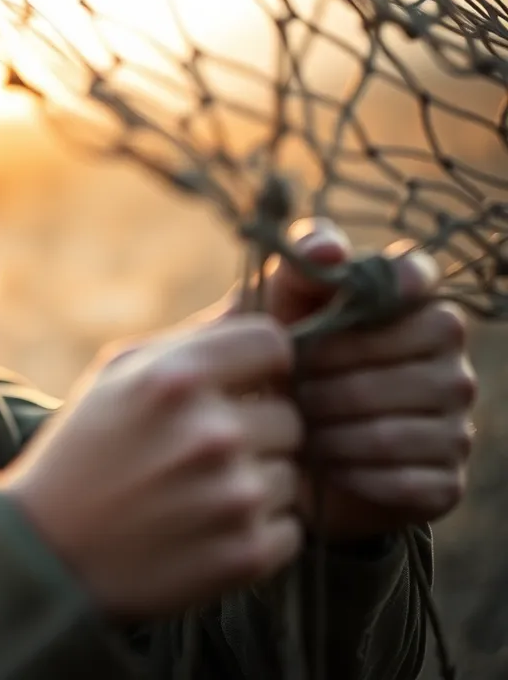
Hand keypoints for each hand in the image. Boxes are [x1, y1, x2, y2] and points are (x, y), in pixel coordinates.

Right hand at [0, 315, 304, 618]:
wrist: (48, 554)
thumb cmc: (83, 452)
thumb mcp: (117, 375)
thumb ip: (193, 340)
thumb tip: (262, 301)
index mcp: (178, 377)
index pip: (275, 344)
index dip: (261, 365)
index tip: (242, 386)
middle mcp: (213, 433)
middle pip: (291, 416)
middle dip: (256, 432)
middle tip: (202, 455)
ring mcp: (234, 496)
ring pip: (292, 474)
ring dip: (255, 484)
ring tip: (196, 496)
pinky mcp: (248, 553)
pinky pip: (291, 529)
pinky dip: (257, 533)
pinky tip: (205, 532)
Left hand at [261, 219, 477, 539]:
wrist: (276, 450)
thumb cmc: (281, 364)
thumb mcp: (277, 312)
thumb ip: (299, 269)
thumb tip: (328, 250)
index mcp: (416, 310)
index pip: (416, 277)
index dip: (387, 286)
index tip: (343, 305)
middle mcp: (450, 364)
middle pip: (401, 360)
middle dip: (329, 377)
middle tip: (287, 391)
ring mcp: (456, 424)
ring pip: (395, 429)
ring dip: (331, 433)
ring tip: (295, 431)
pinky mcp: (445, 481)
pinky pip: (404, 481)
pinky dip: (351, 475)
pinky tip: (322, 469)